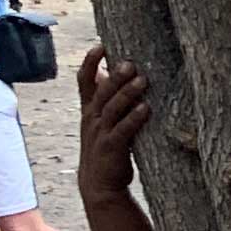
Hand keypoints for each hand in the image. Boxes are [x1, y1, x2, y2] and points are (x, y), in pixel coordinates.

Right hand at [76, 47, 150, 203]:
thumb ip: (107, 103)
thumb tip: (116, 78)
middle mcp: (92, 119)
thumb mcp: (101, 124)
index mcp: (88, 111)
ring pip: (112, 108)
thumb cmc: (106, 150)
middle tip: (130, 62)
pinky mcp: (112, 148)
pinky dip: (134, 118)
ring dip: (128, 93)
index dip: (90, 62)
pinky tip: (146, 108)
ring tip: (143, 80)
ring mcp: (100, 133)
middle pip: (101, 91)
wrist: (99, 185)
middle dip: (115, 75)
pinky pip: (124, 130)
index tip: (100, 45)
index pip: (84, 81)